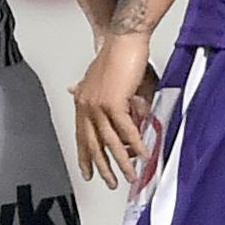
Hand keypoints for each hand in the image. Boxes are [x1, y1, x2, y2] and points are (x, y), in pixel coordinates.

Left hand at [72, 31, 155, 185]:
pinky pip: (126, 131)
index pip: (81, 136)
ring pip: (111, 142)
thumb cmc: (116, 57)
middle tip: (111, 183)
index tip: (88, 173)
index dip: (85, 156)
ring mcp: (98, 106)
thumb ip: (93, 93)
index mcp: (82, 102)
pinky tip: (144, 155)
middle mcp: (86, 106)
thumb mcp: (101, 79)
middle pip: (93, 144)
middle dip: (102, 167)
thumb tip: (80, 95)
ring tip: (132, 177)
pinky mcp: (114, 103)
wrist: (122, 41)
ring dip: (123, 162)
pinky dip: (136, 145)